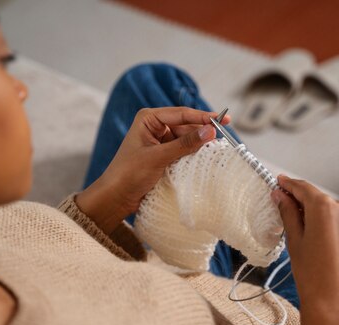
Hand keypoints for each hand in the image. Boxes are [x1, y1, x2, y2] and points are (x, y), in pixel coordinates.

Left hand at [75, 107, 230, 234]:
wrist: (116, 197)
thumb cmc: (129, 173)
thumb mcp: (158, 157)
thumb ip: (185, 144)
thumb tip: (210, 131)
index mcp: (149, 119)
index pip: (181, 114)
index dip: (203, 117)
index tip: (223, 119)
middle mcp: (154, 127)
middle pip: (186, 125)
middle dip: (203, 131)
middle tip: (223, 137)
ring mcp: (159, 141)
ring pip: (186, 139)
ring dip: (199, 144)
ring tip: (215, 149)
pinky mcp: (163, 155)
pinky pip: (183, 151)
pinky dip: (193, 154)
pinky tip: (204, 157)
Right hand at [271, 176, 338, 324]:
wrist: (335, 306)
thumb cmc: (312, 276)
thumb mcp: (294, 241)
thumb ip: (287, 213)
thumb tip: (280, 195)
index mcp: (325, 208)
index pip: (303, 187)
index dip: (288, 184)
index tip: (278, 182)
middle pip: (317, 199)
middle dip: (301, 202)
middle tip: (283, 210)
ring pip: (330, 211)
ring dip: (315, 215)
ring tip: (301, 232)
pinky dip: (329, 226)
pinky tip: (318, 242)